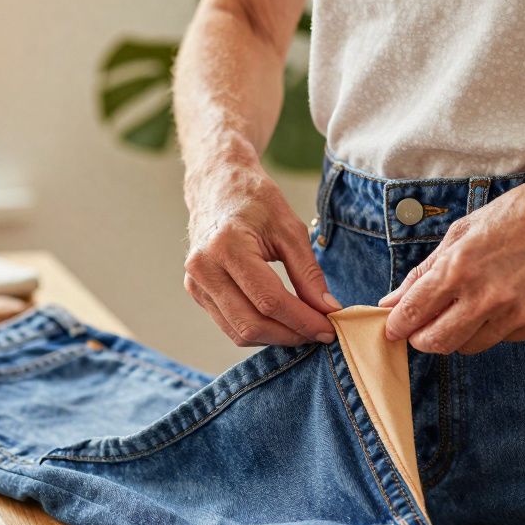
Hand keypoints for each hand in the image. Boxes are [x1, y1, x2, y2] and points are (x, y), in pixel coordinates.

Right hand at [184, 160, 340, 345]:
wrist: (217, 186)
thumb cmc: (255, 201)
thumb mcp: (290, 230)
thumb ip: (308, 273)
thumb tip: (328, 310)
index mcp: (227, 246)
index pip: (269, 300)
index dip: (303, 320)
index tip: (330, 327)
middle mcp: (204, 268)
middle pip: (252, 324)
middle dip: (291, 334)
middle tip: (320, 332)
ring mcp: (195, 283)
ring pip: (239, 332)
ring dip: (275, 338)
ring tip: (303, 328)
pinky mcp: (196, 292)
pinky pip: (229, 325)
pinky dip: (259, 330)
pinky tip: (281, 322)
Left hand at [378, 166, 524, 353]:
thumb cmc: (522, 213)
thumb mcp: (465, 230)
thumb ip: (425, 270)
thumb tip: (392, 300)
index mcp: (461, 267)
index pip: (413, 312)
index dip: (397, 325)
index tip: (393, 327)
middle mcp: (487, 296)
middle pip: (436, 343)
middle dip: (422, 339)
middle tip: (423, 327)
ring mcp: (516, 314)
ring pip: (468, 346)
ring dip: (460, 333)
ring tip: (471, 304)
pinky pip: (501, 339)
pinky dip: (494, 327)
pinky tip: (506, 299)